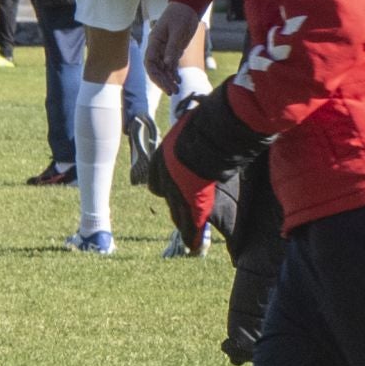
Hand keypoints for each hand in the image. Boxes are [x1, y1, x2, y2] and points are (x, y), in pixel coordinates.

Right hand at [145, 0, 200, 92]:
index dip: (155, 76)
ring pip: (163, 68)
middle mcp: (157, 47)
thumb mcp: (178, 31)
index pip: (150, 62)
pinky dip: (173, 73)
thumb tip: (167, 65)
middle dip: (162, 81)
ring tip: (176, 90)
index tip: (165, 85)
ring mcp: (165, 49)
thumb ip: (172, 48)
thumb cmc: (181, 15)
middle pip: (156, 68)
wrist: (188, 6)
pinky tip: (178, 81)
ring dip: (168, 79)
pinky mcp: (173, 49)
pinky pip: (170, 65)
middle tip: (172, 92)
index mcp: (155, 41)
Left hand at [146, 116, 215, 249]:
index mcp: (162, 159)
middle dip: (175, 207)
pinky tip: (193, 247)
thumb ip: (192, 130)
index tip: (172, 189)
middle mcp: (165, 177)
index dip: (165, 186)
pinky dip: (192, 236)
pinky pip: (192, 223)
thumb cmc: (203, 124)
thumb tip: (200, 117)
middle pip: (166, 197)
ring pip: (178, 214)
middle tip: (181, 219)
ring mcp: (178, 191)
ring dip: (183, 226)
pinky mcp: (193, 201)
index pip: (156, 181)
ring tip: (187, 242)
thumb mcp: (190, 126)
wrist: (208, 136)